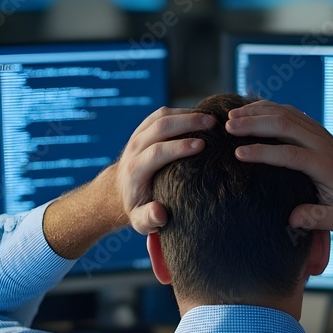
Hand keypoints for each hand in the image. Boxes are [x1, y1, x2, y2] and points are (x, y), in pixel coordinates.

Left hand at [115, 107, 215, 233]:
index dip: (179, 146)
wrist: (119, 191)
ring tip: (212, 118)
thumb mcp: (140, 221)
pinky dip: (181, 112)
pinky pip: (161, 114)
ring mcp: (138, 136)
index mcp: (135, 170)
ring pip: (161, 116)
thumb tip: (159, 212)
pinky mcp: (143, 129)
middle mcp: (134, 149)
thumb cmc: (137, 207)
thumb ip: (149, 219)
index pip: (157, 152)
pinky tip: (200, 116)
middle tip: (213, 124)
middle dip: (187, 122)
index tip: (202, 145)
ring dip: (187, 114)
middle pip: (160, 128)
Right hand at [225, 100, 332, 230]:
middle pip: (285, 124)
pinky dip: (265, 107)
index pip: (290, 154)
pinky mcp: (312, 125)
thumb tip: (293, 218)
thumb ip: (317, 219)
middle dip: (254, 123)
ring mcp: (317, 130)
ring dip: (256, 112)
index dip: (264, 152)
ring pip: (284, 112)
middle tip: (228, 127)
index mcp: (324, 165)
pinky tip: (246, 111)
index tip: (239, 154)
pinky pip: (287, 110)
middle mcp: (320, 143)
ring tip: (230, 117)